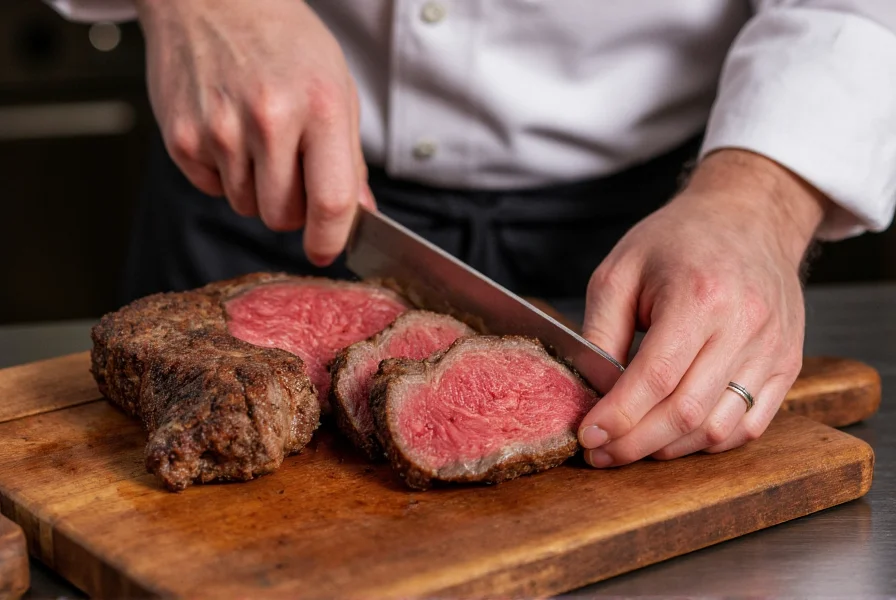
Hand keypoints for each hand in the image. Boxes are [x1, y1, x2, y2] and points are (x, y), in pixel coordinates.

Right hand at [135, 0, 372, 264]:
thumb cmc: (284, 42)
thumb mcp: (336, 88)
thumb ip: (348, 159)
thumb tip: (359, 215)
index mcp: (320, 106)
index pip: (331, 202)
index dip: (331, 239)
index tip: (326, 250)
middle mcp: (270, 119)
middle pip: (282, 215)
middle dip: (291, 209)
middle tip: (290, 173)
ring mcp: (221, 129)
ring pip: (245, 207)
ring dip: (256, 190)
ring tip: (257, 141)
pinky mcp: (181, 136)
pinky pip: (211, 189)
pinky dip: (223, 175)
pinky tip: (228, 134)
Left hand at [577, 149, 828, 466]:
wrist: (748, 217)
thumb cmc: (678, 239)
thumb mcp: (619, 271)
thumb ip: (600, 332)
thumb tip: (591, 391)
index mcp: (699, 295)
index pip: (656, 377)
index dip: (619, 417)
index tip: (588, 437)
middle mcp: (745, 325)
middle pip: (687, 412)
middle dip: (636, 444)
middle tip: (601, 453)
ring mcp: (773, 349)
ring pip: (719, 429)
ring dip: (670, 449)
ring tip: (633, 443)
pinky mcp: (788, 365)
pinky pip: (749, 426)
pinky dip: (708, 442)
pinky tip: (675, 435)